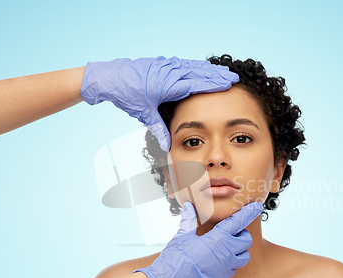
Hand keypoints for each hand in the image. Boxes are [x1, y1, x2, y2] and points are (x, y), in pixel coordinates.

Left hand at [80, 57, 238, 150]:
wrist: (109, 78)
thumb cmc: (127, 96)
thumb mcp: (144, 114)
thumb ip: (158, 129)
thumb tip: (167, 148)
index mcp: (167, 85)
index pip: (195, 84)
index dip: (212, 84)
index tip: (227, 84)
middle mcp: (168, 72)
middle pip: (198, 72)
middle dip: (216, 75)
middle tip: (233, 77)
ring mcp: (165, 65)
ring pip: (192, 66)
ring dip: (208, 68)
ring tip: (223, 71)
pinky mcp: (161, 63)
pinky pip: (183, 63)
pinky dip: (195, 65)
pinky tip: (203, 67)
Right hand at [133, 201, 262, 277]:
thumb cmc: (176, 256)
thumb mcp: (183, 235)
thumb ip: (189, 220)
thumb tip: (189, 207)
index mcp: (218, 238)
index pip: (239, 222)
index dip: (249, 212)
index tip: (257, 206)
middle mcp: (227, 252)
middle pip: (246, 240)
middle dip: (241, 234)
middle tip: (230, 233)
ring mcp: (226, 267)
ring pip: (244, 256)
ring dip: (239, 250)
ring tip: (226, 248)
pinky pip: (234, 269)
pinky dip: (230, 263)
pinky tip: (218, 261)